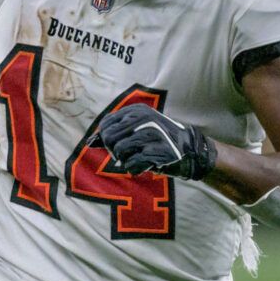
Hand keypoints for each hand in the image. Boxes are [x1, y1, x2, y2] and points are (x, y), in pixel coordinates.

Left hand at [94, 104, 216, 179]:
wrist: (189, 150)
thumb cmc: (157, 141)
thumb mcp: (135, 131)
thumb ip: (113, 134)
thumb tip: (90, 142)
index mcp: (136, 111)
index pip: (105, 125)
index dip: (106, 139)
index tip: (119, 144)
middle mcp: (143, 118)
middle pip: (109, 138)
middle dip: (114, 151)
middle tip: (128, 154)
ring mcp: (151, 134)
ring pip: (119, 151)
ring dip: (126, 160)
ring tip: (139, 158)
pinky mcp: (158, 151)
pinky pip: (132, 164)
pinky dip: (135, 169)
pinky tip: (146, 165)